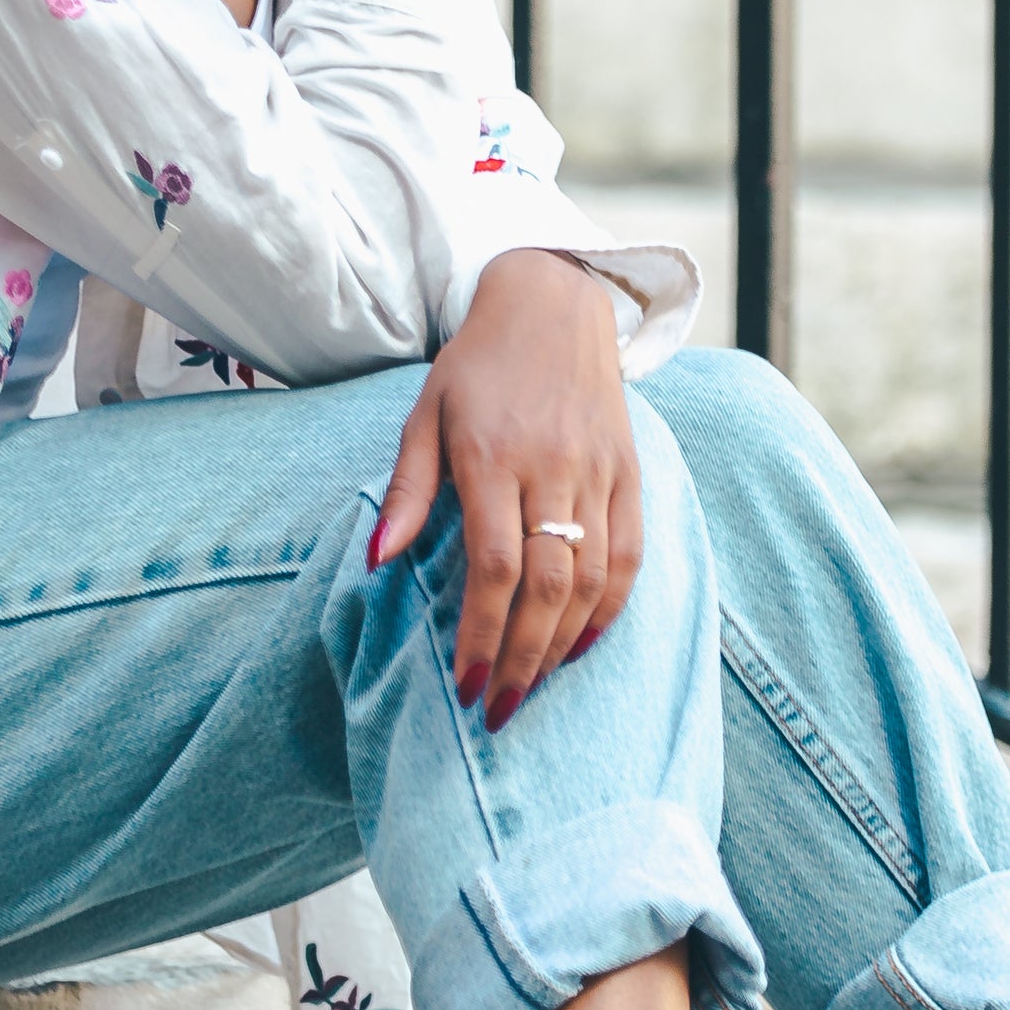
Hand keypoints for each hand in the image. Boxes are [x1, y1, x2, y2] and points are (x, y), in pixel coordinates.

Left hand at [370, 250, 642, 723]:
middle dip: (522, 656)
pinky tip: (585, 644)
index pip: (494, 566)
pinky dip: (612, 606)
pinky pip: (630, 552)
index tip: (466, 684)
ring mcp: (598, 470)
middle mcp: (552, 467)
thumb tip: (380, 560)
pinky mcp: (630, 471)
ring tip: (534, 684)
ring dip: (564, 642)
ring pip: (592, 576)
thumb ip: (408, 490)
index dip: (482, 633)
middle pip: (547, 584)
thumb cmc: (476, 366)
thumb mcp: (425, 415)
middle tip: (500, 707)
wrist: (554, 302)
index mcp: (493, 455)